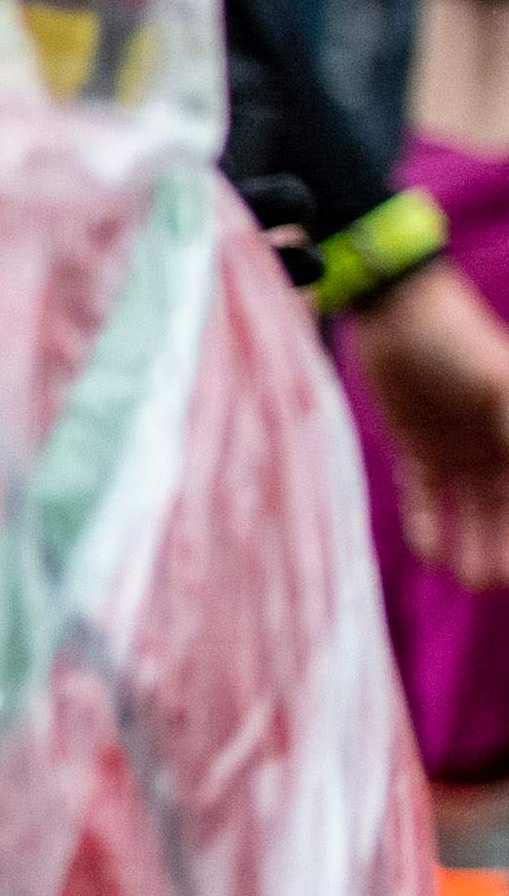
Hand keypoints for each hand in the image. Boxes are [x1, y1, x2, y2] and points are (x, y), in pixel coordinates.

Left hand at [348, 257, 508, 589]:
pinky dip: (429, 522)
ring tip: (471, 579)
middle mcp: (500, 441)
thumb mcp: (500, 386)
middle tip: (498, 581)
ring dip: (473, 541)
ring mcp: (461, 445)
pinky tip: (430, 554)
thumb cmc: (460, 342)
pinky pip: (427, 493)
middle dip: (507, 543)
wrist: (397, 313)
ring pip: (473, 507)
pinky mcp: (418, 445)